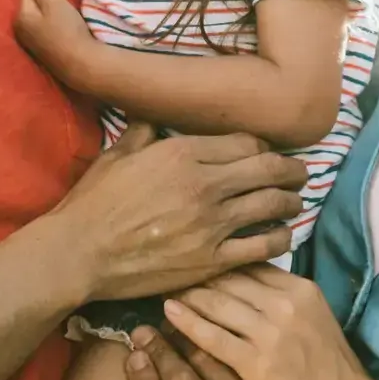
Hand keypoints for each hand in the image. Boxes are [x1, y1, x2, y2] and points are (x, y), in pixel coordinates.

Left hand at [12, 0, 99, 84]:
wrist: (78, 63)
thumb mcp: (55, 3)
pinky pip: (42, 34)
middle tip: (62, 10)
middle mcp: (19, 30)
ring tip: (64, 22)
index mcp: (20, 16)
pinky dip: (50, 31)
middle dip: (44, 6)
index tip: (59, 0)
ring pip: (37, 22)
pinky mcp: (39, 53)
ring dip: (48, 19)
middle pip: (31, 9)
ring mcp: (28, 44)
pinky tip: (62, 35)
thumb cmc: (67, 29)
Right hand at [47, 126, 306, 302]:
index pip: (244, 142)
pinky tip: (283, 236)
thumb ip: (142, 134)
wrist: (79, 253)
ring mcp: (211, 224)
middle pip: (267, 168)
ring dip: (291, 201)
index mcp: (181, 153)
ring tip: (296, 202)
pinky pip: (262, 246)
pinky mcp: (212, 260)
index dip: (262, 146)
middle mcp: (204, 184)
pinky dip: (280, 239)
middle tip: (299, 173)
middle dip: (290, 169)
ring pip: (271, 204)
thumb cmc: (92, 204)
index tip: (268, 152)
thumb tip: (154, 119)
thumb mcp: (115, 156)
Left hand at [161, 268, 372, 379]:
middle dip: (199, 276)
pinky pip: (213, 336)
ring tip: (165, 289)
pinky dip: (188, 322)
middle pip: (230, 280)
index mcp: (301, 289)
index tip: (198, 263)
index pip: (251, 266)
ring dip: (188, 295)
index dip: (221, 264)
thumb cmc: (328, 364)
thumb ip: (284, 298)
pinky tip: (169, 313)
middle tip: (172, 272)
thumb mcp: (313, 317)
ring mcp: (270, 332)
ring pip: (217, 303)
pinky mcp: (256, 361)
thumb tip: (249, 280)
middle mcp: (285, 304)